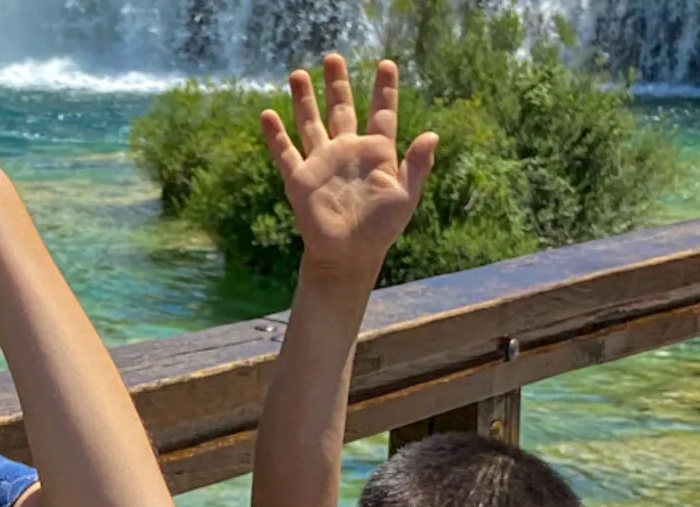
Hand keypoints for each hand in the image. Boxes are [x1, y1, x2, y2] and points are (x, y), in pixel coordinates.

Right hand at [259, 56, 436, 276]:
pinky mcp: (300, 180)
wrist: (349, 256)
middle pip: (341, 108)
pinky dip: (275, 135)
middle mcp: (347, 151)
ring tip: (298, 73)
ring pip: (310, 123)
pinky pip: (285, 153)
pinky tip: (268, 114)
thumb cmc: (381, 230)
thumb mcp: (406, 196)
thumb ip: (417, 165)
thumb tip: (432, 135)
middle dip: (337, 83)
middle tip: (333, 57)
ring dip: (304, 99)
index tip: (386, 64)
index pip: (381, 112)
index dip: (385, 89)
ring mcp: (322, 163)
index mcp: (376, 152)